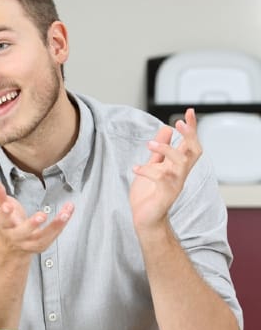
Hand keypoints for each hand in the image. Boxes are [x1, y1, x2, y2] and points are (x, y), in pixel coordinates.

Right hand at [0, 181, 73, 255]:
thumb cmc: (6, 222)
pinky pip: (52, 236)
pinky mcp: (40, 245)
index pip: (2, 220)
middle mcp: (15, 236)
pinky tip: (67, 213)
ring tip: (64, 214)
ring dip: (54, 225)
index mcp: (3, 225)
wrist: (10, 245)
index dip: (5, 213)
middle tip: (42, 215)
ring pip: (42, 236)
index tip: (8, 206)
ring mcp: (28, 242)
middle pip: (22, 232)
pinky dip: (61, 224)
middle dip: (32, 224)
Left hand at [130, 108, 201, 230]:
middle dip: (189, 135)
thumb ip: (160, 149)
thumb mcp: (153, 166)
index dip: (191, 128)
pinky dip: (147, 171)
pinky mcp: (165, 195)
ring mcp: (174, 184)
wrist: (145, 218)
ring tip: (149, 144)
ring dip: (166, 150)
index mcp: (177, 166)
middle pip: (194, 151)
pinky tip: (136, 168)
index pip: (190, 144)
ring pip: (180, 163)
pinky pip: (161, 180)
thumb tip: (166, 128)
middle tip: (177, 122)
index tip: (189, 111)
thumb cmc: (149, 193)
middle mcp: (180, 174)